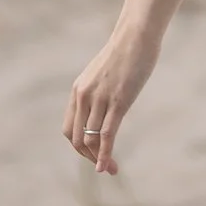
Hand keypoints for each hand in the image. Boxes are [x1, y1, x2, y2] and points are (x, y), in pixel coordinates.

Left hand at [64, 23, 159, 174]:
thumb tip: (103, 106)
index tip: (94, 155)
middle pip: (77, 138)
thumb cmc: (124, 53)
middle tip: (104, 168)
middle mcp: (84, 96)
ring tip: (111, 170)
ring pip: (92, 138)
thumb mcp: (104, 74)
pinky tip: (107, 166)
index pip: (70, 129)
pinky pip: (107, 133)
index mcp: (78, 90)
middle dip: (88, 157)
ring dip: (99, 158)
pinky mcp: (118, 101)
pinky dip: (105, 153)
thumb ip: (99, 91)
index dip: (79, 148)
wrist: (136, 36)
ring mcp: (100, 98)